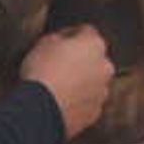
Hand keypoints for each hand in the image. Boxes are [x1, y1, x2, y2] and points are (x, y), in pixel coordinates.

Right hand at [19, 24, 114, 141]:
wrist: (38, 110)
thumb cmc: (42, 73)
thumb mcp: (44, 42)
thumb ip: (60, 37)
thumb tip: (63, 41)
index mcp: (95, 44)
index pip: (86, 31)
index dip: (70, 34)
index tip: (59, 41)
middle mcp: (105, 67)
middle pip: (93, 58)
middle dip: (79, 59)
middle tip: (59, 65)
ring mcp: (102, 91)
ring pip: (93, 81)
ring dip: (81, 81)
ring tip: (59, 86)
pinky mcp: (94, 112)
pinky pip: (87, 101)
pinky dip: (78, 101)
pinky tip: (62, 101)